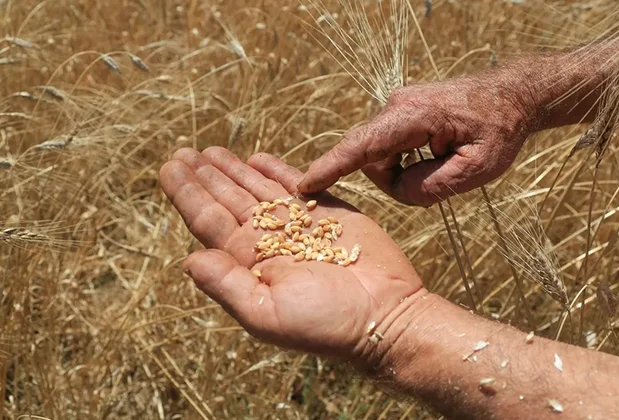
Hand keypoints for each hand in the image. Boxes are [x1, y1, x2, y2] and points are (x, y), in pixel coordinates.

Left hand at [159, 147, 424, 363]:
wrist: (385, 316)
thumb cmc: (326, 323)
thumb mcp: (266, 313)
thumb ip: (226, 285)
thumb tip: (188, 259)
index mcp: (249, 262)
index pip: (209, 220)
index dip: (188, 193)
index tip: (169, 167)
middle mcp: (270, 240)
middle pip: (228, 199)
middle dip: (205, 175)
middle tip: (181, 152)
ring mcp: (300, 224)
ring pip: (258, 189)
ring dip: (233, 170)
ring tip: (209, 152)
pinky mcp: (331, 211)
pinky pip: (297, 185)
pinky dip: (277, 170)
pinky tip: (257, 159)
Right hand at [297, 75, 535, 206]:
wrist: (512, 96)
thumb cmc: (499, 130)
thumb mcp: (477, 169)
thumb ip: (433, 187)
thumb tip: (399, 191)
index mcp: (412, 116)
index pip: (361, 146)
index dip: (330, 168)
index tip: (303, 185)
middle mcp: (396, 106)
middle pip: (373, 161)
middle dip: (399, 181)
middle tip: (445, 177)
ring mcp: (396, 107)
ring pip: (381, 158)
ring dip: (407, 172)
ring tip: (447, 162)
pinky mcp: (399, 114)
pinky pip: (390, 149)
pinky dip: (408, 162)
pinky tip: (438, 155)